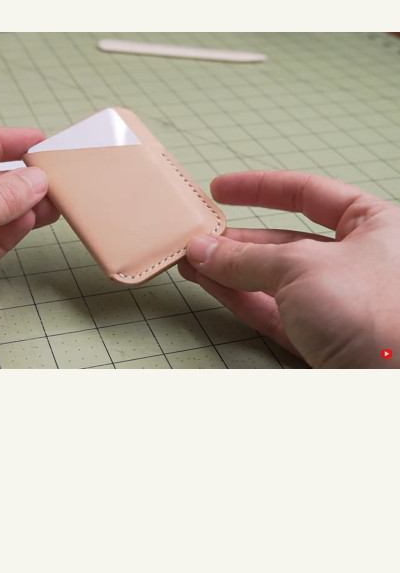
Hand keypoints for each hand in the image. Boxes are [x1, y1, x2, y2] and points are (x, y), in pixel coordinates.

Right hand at [180, 171, 399, 367]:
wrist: (393, 384)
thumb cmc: (374, 312)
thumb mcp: (301, 267)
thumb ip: (247, 257)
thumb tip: (205, 250)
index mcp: (374, 226)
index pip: (309, 194)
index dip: (261, 189)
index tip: (222, 190)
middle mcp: (360, 261)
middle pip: (285, 241)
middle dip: (238, 240)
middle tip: (198, 238)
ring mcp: (340, 304)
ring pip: (275, 280)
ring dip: (231, 271)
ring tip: (192, 263)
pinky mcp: (323, 339)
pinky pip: (274, 311)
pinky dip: (241, 298)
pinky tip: (210, 285)